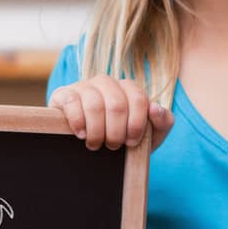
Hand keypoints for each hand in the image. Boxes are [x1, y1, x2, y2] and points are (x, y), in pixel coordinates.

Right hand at [49, 76, 172, 150]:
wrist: (93, 144)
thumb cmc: (123, 136)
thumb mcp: (149, 134)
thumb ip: (163, 121)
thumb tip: (155, 108)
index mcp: (128, 88)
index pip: (138, 99)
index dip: (136, 125)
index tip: (131, 143)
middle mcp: (106, 82)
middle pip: (116, 104)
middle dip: (116, 132)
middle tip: (112, 146)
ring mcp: (84, 85)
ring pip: (94, 105)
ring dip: (97, 132)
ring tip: (96, 144)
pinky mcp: (64, 93)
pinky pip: (72, 102)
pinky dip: (78, 122)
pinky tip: (81, 134)